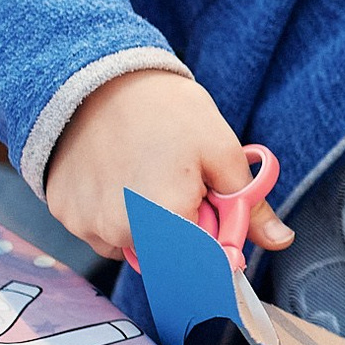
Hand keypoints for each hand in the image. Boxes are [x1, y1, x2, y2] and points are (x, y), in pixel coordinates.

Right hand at [47, 68, 292, 258]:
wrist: (97, 77)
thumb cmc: (165, 110)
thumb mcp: (221, 150)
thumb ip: (250, 206)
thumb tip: (281, 242)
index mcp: (165, 221)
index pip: (201, 267)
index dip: (216, 247)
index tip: (215, 219)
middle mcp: (120, 232)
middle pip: (166, 258)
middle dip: (183, 231)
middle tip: (182, 185)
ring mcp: (86, 225)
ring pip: (131, 245)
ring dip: (147, 225)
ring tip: (148, 175)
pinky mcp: (63, 213)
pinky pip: (99, 231)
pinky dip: (114, 214)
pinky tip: (118, 177)